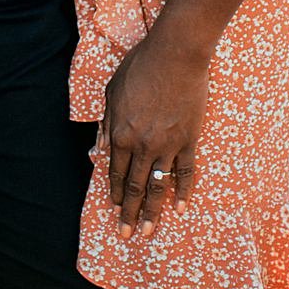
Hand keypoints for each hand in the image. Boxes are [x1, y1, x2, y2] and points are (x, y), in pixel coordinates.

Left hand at [99, 28, 215, 234]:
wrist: (176, 54)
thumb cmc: (142, 65)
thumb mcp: (112, 90)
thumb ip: (107, 121)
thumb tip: (100, 147)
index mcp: (120, 134)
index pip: (116, 172)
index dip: (115, 192)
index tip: (115, 209)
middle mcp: (142, 145)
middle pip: (135, 186)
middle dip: (129, 213)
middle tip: (127, 235)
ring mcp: (167, 144)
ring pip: (158, 185)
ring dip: (152, 211)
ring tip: (149, 231)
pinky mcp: (189, 138)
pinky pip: (186, 170)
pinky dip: (184, 190)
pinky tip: (181, 207)